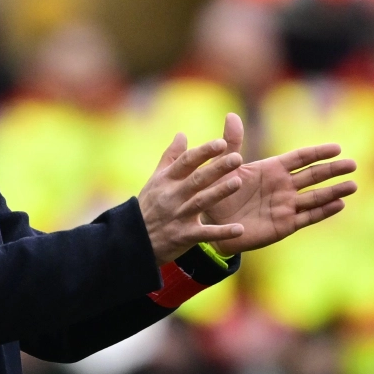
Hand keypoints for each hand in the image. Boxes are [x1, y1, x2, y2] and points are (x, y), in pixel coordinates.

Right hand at [138, 134, 245, 264]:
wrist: (134, 240)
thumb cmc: (149, 205)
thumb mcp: (155, 180)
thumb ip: (171, 157)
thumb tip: (182, 134)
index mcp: (167, 180)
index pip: (186, 161)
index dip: (203, 152)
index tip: (221, 143)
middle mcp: (173, 196)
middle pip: (197, 179)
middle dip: (216, 168)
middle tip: (237, 158)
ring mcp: (178, 216)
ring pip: (201, 202)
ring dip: (219, 193)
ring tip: (238, 182)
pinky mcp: (183, 236)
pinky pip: (205, 234)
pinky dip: (222, 232)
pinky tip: (239, 229)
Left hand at [203, 113, 355, 255]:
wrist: (211, 223)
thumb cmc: (217, 192)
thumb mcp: (224, 166)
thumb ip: (231, 143)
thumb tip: (231, 115)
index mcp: (272, 169)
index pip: (300, 158)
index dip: (318, 153)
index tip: (337, 148)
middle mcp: (283, 186)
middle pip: (314, 175)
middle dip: (333, 170)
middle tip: (353, 164)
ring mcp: (286, 205)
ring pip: (315, 197)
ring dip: (334, 191)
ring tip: (353, 185)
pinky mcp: (284, 225)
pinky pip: (307, 216)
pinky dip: (323, 211)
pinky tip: (339, 205)